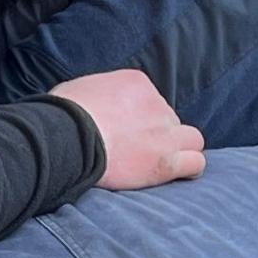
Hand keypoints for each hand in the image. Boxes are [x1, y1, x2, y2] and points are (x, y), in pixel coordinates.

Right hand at [53, 69, 204, 189]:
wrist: (68, 138)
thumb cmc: (62, 116)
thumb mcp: (80, 89)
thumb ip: (99, 95)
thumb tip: (92, 104)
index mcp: (137, 83)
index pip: (152, 101)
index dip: (143, 119)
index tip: (127, 132)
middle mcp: (156, 104)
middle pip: (171, 120)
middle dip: (160, 135)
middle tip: (141, 150)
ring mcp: (164, 132)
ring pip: (191, 140)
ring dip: (181, 150)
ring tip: (162, 163)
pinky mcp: (166, 160)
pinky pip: (196, 163)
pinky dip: (189, 169)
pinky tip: (179, 174)